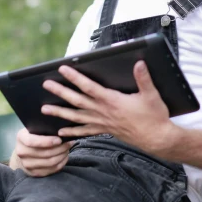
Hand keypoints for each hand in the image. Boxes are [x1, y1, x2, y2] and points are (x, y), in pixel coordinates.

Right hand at [10, 128, 71, 176]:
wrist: (24, 151)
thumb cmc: (33, 135)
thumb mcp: (34, 128)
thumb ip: (44, 128)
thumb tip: (61, 130)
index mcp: (21, 138)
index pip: (32, 141)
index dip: (47, 141)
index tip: (59, 140)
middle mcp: (21, 152)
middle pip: (44, 153)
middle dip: (60, 148)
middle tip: (69, 142)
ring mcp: (27, 164)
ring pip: (50, 162)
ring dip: (62, 155)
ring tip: (68, 148)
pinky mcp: (34, 173)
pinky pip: (51, 170)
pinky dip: (61, 163)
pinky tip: (65, 156)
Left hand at [41, 61, 175, 153]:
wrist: (156, 139)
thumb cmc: (154, 117)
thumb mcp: (151, 95)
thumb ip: (143, 78)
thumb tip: (139, 63)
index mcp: (112, 101)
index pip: (88, 86)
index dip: (75, 77)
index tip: (62, 69)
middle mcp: (103, 112)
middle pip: (77, 101)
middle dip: (60, 92)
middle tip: (46, 85)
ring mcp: (102, 123)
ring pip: (76, 117)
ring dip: (60, 113)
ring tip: (45, 109)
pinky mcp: (105, 130)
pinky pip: (85, 131)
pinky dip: (72, 131)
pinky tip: (61, 132)